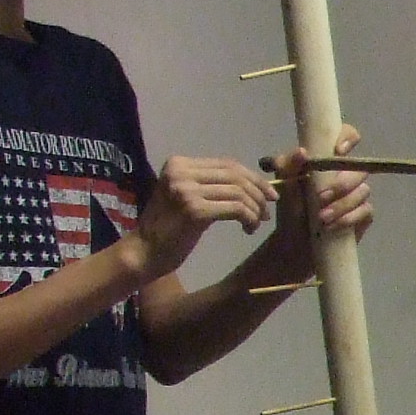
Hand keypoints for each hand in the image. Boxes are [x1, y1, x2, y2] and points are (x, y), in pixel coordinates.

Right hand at [123, 155, 275, 282]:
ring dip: (255, 209)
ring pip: (239, 192)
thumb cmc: (169, 227)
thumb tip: (252, 182)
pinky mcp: (194, 210)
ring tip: (256, 223)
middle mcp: (181, 172)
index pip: (228, 164)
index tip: (270, 194)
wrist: (146, 251)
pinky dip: (249, 218)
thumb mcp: (187, 196)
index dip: (254, 178)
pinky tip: (248, 229)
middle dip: (259, 193)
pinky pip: (236, 209)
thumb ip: (211, 184)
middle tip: (267, 212)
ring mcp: (186, 190)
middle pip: (236, 175)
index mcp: (178, 163)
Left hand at [260, 127, 373, 278]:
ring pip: (362, 191)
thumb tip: (303, 151)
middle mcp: (346, 173)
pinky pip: (366, 210)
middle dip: (341, 185)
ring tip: (321, 219)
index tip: (338, 151)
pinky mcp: (364, 214)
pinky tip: (331, 226)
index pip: (348, 136)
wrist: (295, 241)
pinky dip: (348, 218)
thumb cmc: (290, 209)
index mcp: (328, 160)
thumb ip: (287, 164)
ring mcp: (358, 194)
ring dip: (341, 205)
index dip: (348, 138)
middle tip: (320, 198)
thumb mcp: (282, 184)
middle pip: (359, 169)